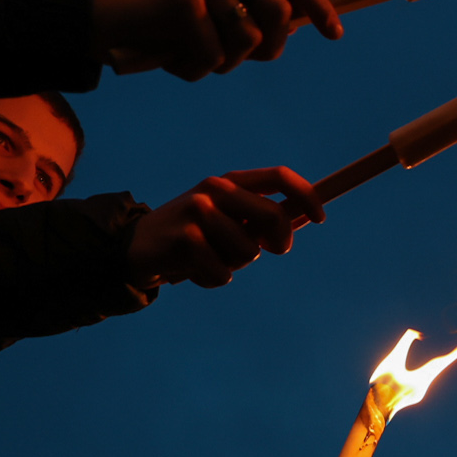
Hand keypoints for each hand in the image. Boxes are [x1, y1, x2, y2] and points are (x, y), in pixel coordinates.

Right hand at [91, 0, 342, 80]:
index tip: (335, 33)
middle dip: (266, 49)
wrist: (93, 19)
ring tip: (190, 58)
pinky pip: (214, 55)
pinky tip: (170, 60)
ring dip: (222, 64)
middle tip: (233, 61)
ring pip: (247, 40)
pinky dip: (195, 70)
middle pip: (278, 14)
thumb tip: (292, 29)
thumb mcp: (206, 16)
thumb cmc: (155, 27)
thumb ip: (244, 17)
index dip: (318, 5)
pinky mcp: (184, 1)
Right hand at [127, 167, 324, 287]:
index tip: (321, 218)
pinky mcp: (185, 238)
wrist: (135, 249)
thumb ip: (263, 220)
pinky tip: (192, 270)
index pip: (280, 177)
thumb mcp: (229, 222)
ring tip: (209, 259)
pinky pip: (223, 273)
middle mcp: (215, 190)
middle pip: (274, 218)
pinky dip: (213, 279)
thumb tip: (306, 216)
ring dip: (235, 266)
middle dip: (278, 243)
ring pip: (249, 253)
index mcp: (231, 182)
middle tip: (266, 251)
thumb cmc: (194, 238)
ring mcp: (198, 212)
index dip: (307, 196)